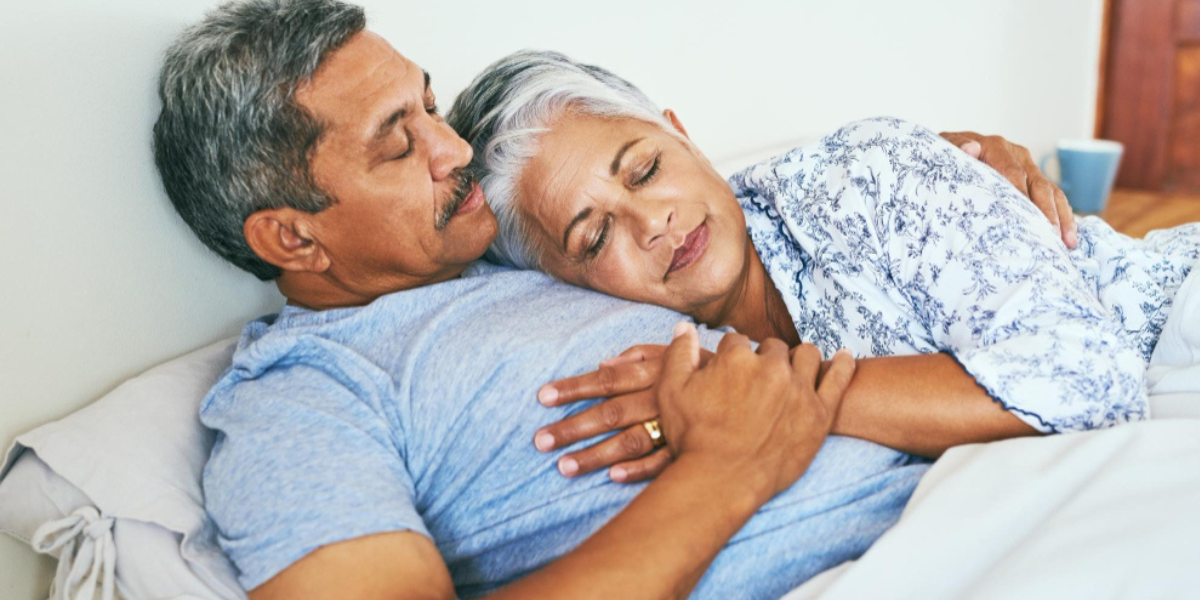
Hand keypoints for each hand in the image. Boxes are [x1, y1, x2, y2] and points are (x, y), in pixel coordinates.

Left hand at [535, 344, 705, 482]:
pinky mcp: (689, 448)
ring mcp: (675, 426)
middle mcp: (660, 398)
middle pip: (610, 413)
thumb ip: (639, 354)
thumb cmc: (706, 369)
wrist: (759, 390)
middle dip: (574, 427)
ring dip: (596, 455)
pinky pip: (662, 462)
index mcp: (654, 372)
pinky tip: (613, 478)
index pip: (606, 379)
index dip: (574, 387)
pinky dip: (638, 470)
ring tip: (564, 467)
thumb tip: (602, 363)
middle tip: (541, 441)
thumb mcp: (675, 352)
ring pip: (630, 441)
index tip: (542, 396)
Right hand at [654, 324, 854, 500]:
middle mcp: (772, 368)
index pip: (736, 341)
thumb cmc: (694, 439)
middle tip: (757, 381)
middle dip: (764, 359)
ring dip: (798, 359)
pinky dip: (844, 365)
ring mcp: (799, 390)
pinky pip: (839, 380)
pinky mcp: (820, 414)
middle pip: (773, 348)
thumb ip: (679, 354)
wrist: (721, 481)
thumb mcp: (672, 392)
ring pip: (807, 356)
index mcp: (737, 358)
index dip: (730, 356)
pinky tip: (845, 357)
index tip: (729, 371)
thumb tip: (684, 328)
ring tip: (793, 370)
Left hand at [940, 131, 1077, 248]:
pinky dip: (1062, 216)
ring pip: (1051, 192)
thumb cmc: (943, 156)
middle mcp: (1016, 155)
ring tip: (1068, 243)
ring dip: (1062, 217)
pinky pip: (1053, 197)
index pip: (1012, 173)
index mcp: (995, 147)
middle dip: (1047, 212)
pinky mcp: (1033, 179)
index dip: (1021, 195)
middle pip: (1038, 184)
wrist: (950, 149)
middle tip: (1052, 235)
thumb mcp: (943, 150)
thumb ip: (955, 148)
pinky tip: (1068, 238)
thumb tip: (971, 149)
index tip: (1027, 218)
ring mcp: (1028, 167)